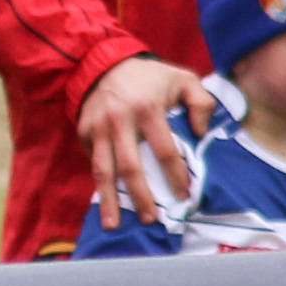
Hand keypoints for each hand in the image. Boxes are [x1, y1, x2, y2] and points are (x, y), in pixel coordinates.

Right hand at [75, 56, 200, 221]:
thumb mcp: (184, 79)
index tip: (184, 195)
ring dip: (109, 199)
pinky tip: (106, 201)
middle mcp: (119, 120)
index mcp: (147, 109)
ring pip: (103, 170)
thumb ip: (201, 103)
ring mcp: (98, 127)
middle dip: (141, 196)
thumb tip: (202, 133)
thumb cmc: (152, 76)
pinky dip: (99, 182)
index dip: (175, 175)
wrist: (107, 61)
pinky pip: (93, 160)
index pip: (164, 150)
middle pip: (130, 167)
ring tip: (113, 224)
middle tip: (152, 219)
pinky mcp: (84, 130)